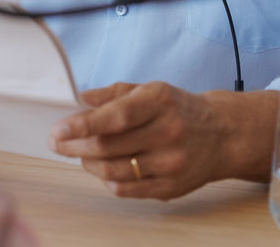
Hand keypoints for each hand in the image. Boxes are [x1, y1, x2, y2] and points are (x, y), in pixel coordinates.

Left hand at [48, 82, 279, 199]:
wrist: (222, 134)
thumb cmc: (178, 108)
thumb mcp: (150, 89)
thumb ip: (114, 93)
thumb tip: (82, 99)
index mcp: (160, 101)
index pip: (116, 117)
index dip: (83, 125)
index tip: (58, 129)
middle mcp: (168, 132)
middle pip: (109, 146)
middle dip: (75, 145)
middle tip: (57, 142)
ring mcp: (171, 163)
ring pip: (114, 171)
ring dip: (88, 163)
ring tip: (80, 153)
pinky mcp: (171, 187)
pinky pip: (126, 189)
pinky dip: (106, 179)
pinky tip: (101, 168)